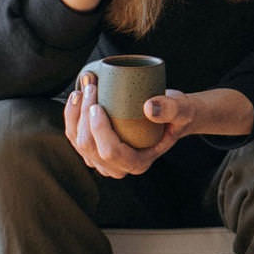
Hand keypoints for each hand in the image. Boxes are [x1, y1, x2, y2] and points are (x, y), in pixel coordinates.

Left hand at [63, 79, 253, 177]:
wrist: (172, 117)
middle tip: (91, 87)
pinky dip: (72, 116)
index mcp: (138, 163)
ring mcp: (103, 160)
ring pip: (78, 142)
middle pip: (89, 146)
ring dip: (75, 114)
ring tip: (83, 88)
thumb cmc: (178, 115)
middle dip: (83, 115)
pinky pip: (75, 137)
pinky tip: (76, 98)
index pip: (111, 152)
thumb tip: (149, 107)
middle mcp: (118, 166)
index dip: (99, 131)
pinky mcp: (94, 150)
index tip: (97, 105)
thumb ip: (171, 109)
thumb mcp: (182, 110)